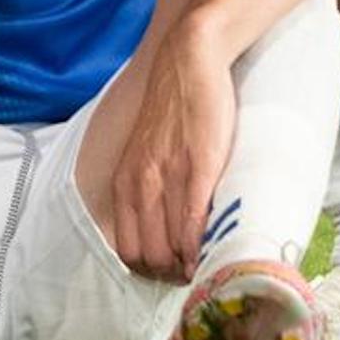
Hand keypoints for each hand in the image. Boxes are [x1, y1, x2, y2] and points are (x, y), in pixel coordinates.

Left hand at [110, 21, 238, 282]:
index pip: (128, 251)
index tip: (173, 273)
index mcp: (124, 183)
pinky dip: (201, 246)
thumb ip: (148, 188)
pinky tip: (214, 250)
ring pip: (170, 248)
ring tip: (208, 266)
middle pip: (148, 258)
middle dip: (171, 276)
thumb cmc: (173, 109)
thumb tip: (163, 227)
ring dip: (189, 267)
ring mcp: (167, 178)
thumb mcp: (146, 153)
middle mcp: (139, 185)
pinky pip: (193, 223)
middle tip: (195, 275)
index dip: (151, 271)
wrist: (189, 63)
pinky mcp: (198, 168)